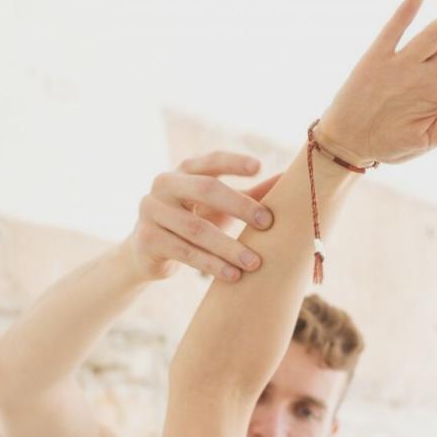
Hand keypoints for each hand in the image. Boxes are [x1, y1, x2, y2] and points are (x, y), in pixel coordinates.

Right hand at [122, 151, 278, 283]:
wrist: (147, 252)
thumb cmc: (192, 222)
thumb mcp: (219, 207)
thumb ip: (251, 194)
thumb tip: (289, 180)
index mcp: (184, 170)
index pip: (211, 161)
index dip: (233, 162)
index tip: (259, 167)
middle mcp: (164, 184)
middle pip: (205, 189)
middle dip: (240, 206)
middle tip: (268, 223)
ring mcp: (151, 211)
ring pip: (196, 228)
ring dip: (229, 247)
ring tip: (255, 262)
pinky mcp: (147, 239)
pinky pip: (184, 252)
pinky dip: (211, 265)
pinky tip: (233, 276)